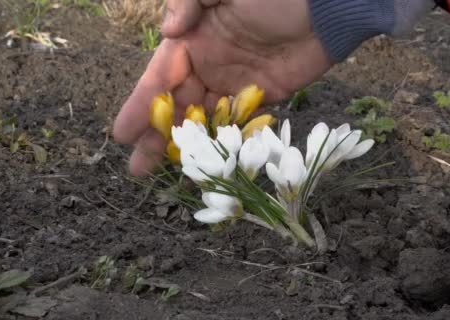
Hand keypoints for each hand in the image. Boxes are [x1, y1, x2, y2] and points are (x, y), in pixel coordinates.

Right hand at [113, 0, 333, 176]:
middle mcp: (209, 64)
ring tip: (167, 173)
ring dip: (186, 145)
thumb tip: (169, 31)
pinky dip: (223, 141)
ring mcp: (236, 83)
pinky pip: (237, 123)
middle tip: (139, 168)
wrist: (326, 8)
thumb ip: (190, 2)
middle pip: (177, 105)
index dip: (141, 106)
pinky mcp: (262, 96)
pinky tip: (209, 163)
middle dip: (157, 136)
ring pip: (204, 118)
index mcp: (193, 40)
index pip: (160, 77)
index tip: (123, 134)